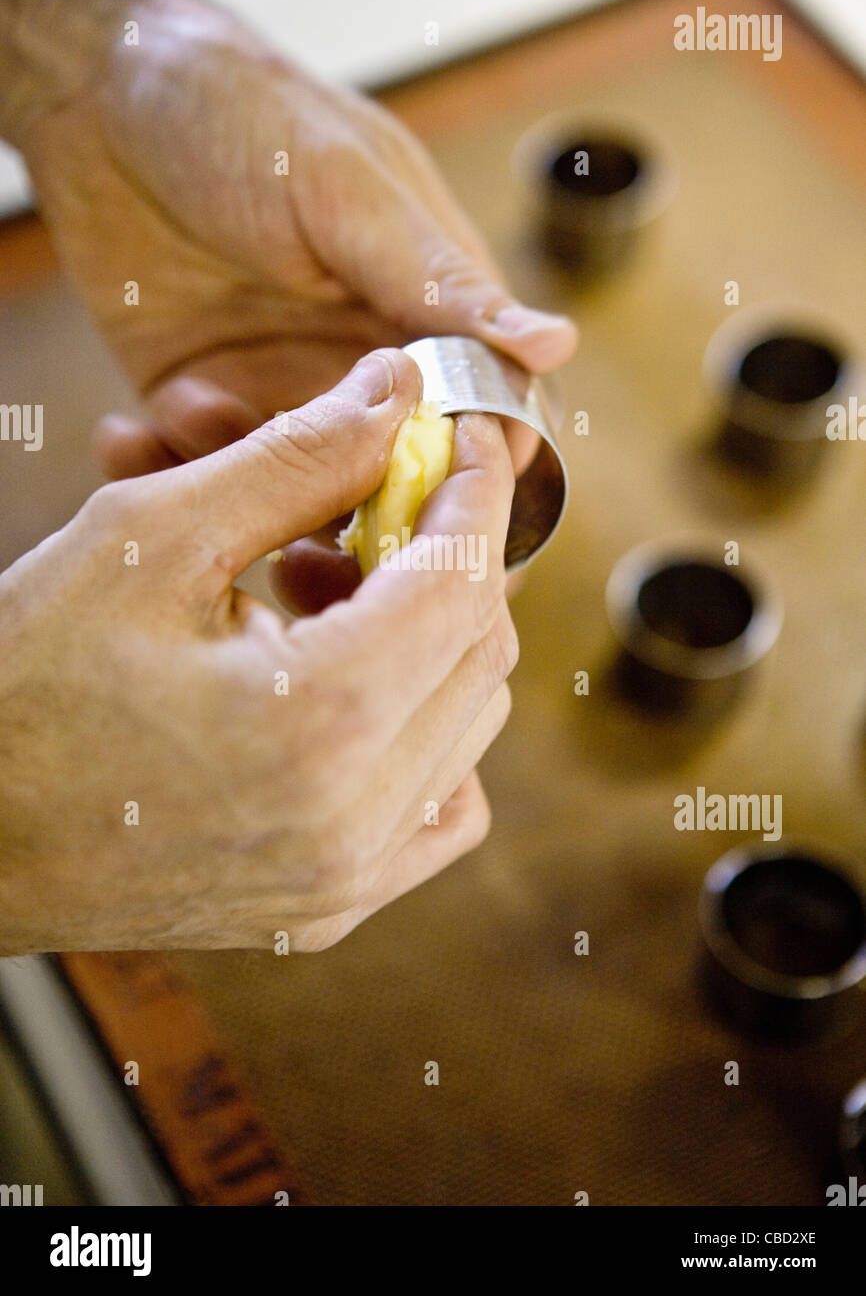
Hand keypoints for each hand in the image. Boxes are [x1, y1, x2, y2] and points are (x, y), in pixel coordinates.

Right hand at [0, 351, 517, 953]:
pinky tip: (347, 680)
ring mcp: (344, 879)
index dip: (477, 490)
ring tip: (324, 585)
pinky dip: (424, 728)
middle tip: (376, 500)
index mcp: (319, 719)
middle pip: (481, 651)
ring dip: (429, 634)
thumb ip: (296, 458)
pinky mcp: (326, 909)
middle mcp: (354, 819)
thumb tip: (396, 392)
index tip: (465, 434)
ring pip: (467, 723)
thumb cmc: (23, 683)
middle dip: (450, 556)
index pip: (466, 579)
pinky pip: (436, 806)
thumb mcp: (150, 537)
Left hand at [18, 0, 574, 479]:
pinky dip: (186, 461)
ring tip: (210, 421)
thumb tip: (558, 345)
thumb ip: (442, 282)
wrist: (95, 90)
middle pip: (394, 474)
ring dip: (262, 491)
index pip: (483, 412)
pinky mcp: (200, 403)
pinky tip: (154, 415)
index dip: (474, 468)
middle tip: (313, 509)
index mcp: (424, 308)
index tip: (442, 504)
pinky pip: (209, 470)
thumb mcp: (351, 191)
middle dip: (361, 506)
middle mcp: (361, 363)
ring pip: (300, 493)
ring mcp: (281, 389)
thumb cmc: (243, 112)